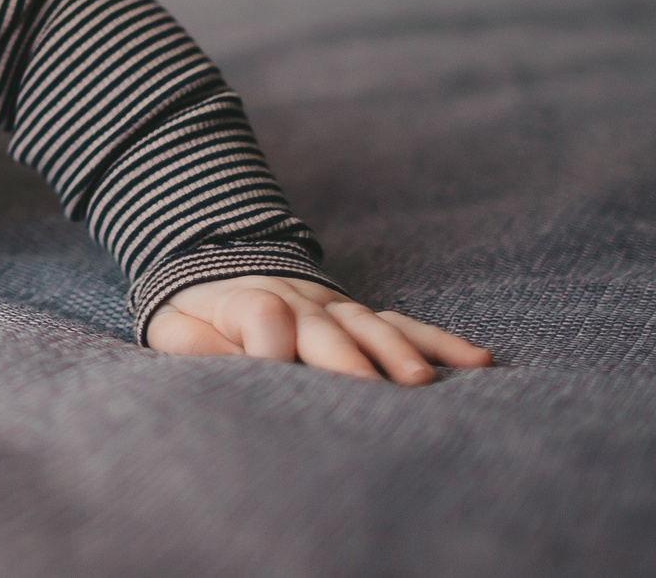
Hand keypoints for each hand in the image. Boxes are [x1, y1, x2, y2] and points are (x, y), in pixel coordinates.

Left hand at [150, 276, 492, 383]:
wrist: (217, 267)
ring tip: (420, 381)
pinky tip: (478, 361)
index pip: (262, 314)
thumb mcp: (176, 329)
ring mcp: (334, 309)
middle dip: (345, 357)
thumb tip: (240, 363)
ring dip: (395, 351)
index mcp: (244, 302)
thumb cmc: (197, 318)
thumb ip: (200, 345)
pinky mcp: (361, 318)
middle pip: (324, 327)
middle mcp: (297, 302)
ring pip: (370, 326)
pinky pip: (404, 327)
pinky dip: (440, 342)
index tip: (272, 368)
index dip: (267, 342)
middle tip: (368, 388)